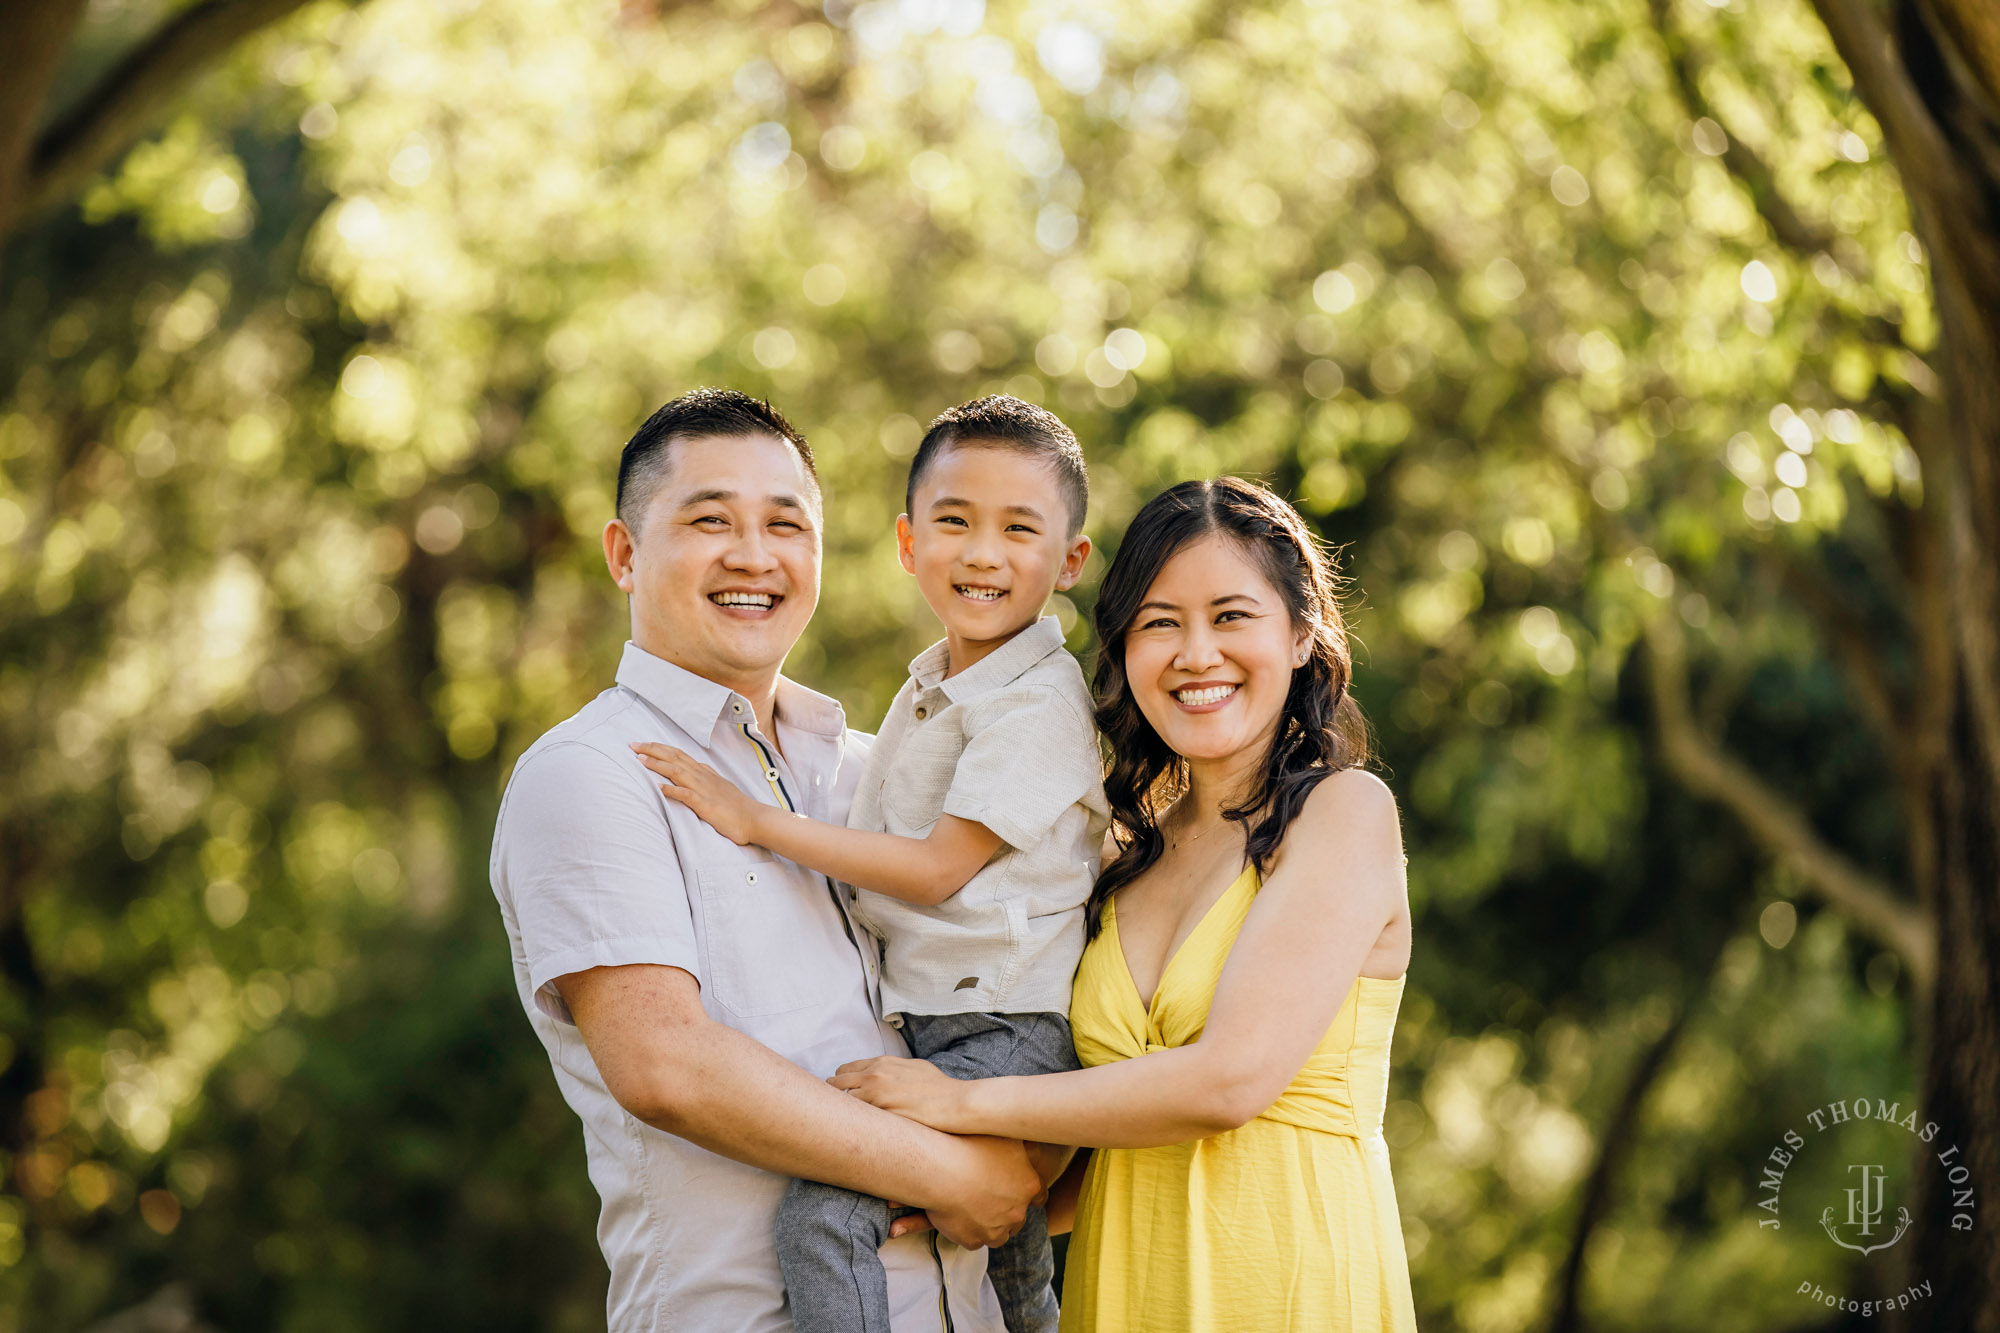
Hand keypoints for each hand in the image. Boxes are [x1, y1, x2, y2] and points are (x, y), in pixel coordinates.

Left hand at [631, 743, 765, 845]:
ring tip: (640, 759)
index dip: (659, 748)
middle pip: (674, 757)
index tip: (642, 744)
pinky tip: (658, 787)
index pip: (678, 754)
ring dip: (657, 764)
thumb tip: (692, 769)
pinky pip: (686, 795)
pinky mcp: (705, 805)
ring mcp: (703, 789)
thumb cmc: (736, 805)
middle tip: (633, 745)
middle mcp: (702, 776)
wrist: (753, 818)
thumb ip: (705, 777)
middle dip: (652, 750)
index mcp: (704, 772)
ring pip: (676, 771)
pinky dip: (672, 790)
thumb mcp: (719, 785)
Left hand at [830, 1056, 971, 1132]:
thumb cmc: (938, 1087)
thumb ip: (893, 1068)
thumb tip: (883, 1073)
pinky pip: (857, 1120)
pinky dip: (853, 1125)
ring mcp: (877, 1097)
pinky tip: (854, 1133)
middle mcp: (875, 1077)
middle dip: (832, 1096)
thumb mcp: (913, 1067)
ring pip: (842, 1103)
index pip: (844, 1070)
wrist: (954, 1102)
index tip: (840, 1092)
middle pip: (836, 1084)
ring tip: (840, 1124)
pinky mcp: (882, 1115)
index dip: (840, 1082)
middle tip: (833, 1110)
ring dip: (841, 1112)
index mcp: (881, 1063)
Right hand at [923, 1135, 1038, 1250]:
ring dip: (991, 1224)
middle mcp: (1016, 1212)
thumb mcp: (1006, 1137)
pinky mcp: (973, 1241)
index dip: (1028, 1191)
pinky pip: (974, 1240)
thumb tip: (1032, 1143)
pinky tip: (958, 1215)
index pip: (1040, 1195)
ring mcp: (995, 1230)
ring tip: (974, 1208)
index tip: (1018, 1188)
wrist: (940, 1170)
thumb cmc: (971, 1145)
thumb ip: (1023, 1148)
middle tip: (990, 1194)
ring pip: (999, 1234)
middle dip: (1007, 1209)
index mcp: (1028, 1185)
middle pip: (1018, 1217)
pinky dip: (968, 1231)